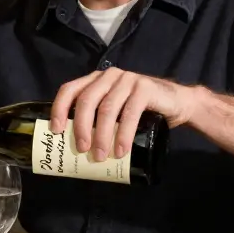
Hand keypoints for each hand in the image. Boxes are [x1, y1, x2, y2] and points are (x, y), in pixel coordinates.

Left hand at [50, 67, 198, 160]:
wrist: (177, 104)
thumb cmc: (141, 112)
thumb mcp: (115, 112)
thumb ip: (98, 119)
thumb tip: (75, 148)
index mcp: (96, 81)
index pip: (70, 90)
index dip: (59, 108)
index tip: (56, 130)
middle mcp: (109, 76)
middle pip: (87, 100)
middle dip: (81, 127)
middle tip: (81, 150)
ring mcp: (127, 79)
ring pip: (107, 108)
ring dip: (101, 135)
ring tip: (100, 156)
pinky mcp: (145, 88)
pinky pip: (129, 113)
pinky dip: (123, 134)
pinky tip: (121, 150)